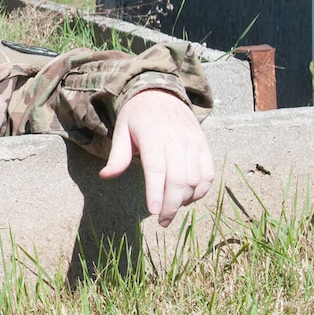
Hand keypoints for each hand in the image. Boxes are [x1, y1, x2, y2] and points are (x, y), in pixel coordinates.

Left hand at [100, 88, 215, 226]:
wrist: (161, 93)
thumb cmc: (137, 116)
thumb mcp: (122, 130)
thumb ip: (117, 156)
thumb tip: (105, 176)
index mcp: (152, 135)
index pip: (156, 168)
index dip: (156, 192)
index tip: (153, 211)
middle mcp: (176, 139)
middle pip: (178, 178)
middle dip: (171, 204)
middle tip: (162, 221)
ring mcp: (193, 142)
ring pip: (196, 178)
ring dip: (185, 199)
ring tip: (171, 210)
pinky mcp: (204, 145)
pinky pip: (208, 173)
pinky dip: (201, 190)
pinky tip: (188, 199)